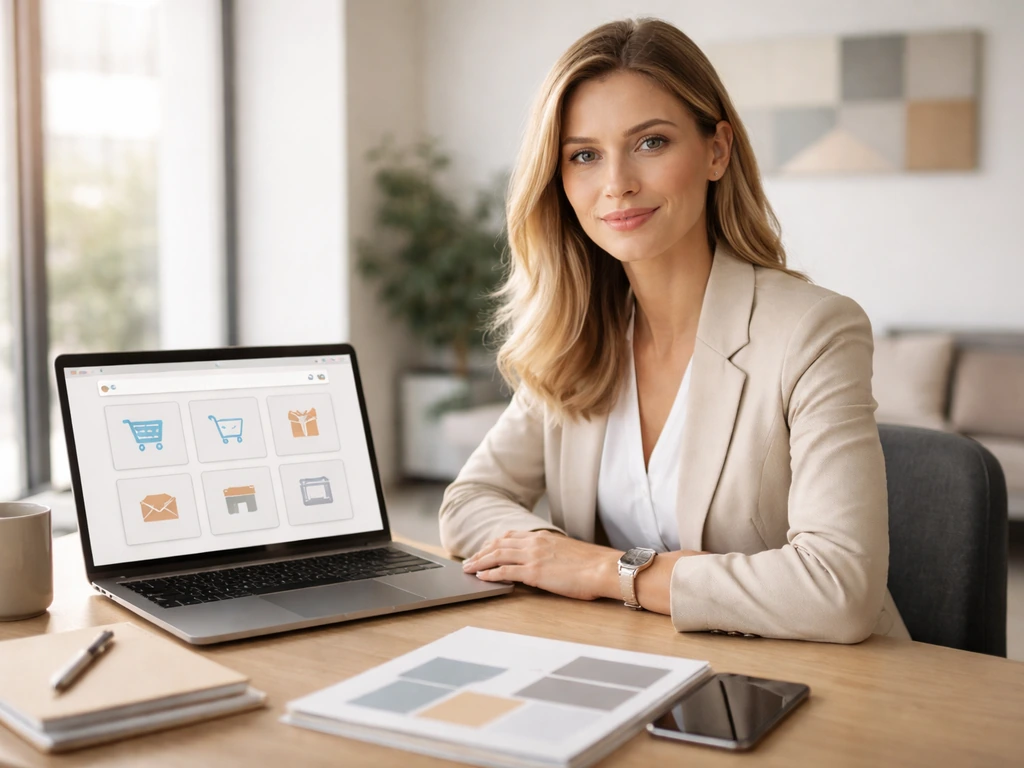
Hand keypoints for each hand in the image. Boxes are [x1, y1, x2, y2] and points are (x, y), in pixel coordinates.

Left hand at [462, 530, 621, 600]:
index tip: (485, 549)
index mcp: (544, 537)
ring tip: (468, 568)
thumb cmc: (594, 565)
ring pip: (497, 555)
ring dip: (480, 562)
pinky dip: (490, 573)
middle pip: (499, 544)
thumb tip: (547, 562)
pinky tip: (481, 577)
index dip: (494, 543)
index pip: (511, 536)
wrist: (604, 568)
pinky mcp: (534, 572)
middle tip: (470, 560)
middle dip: (482, 552)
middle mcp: (535, 543)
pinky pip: (505, 571)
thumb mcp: (569, 552)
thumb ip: (553, 553)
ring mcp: (533, 556)